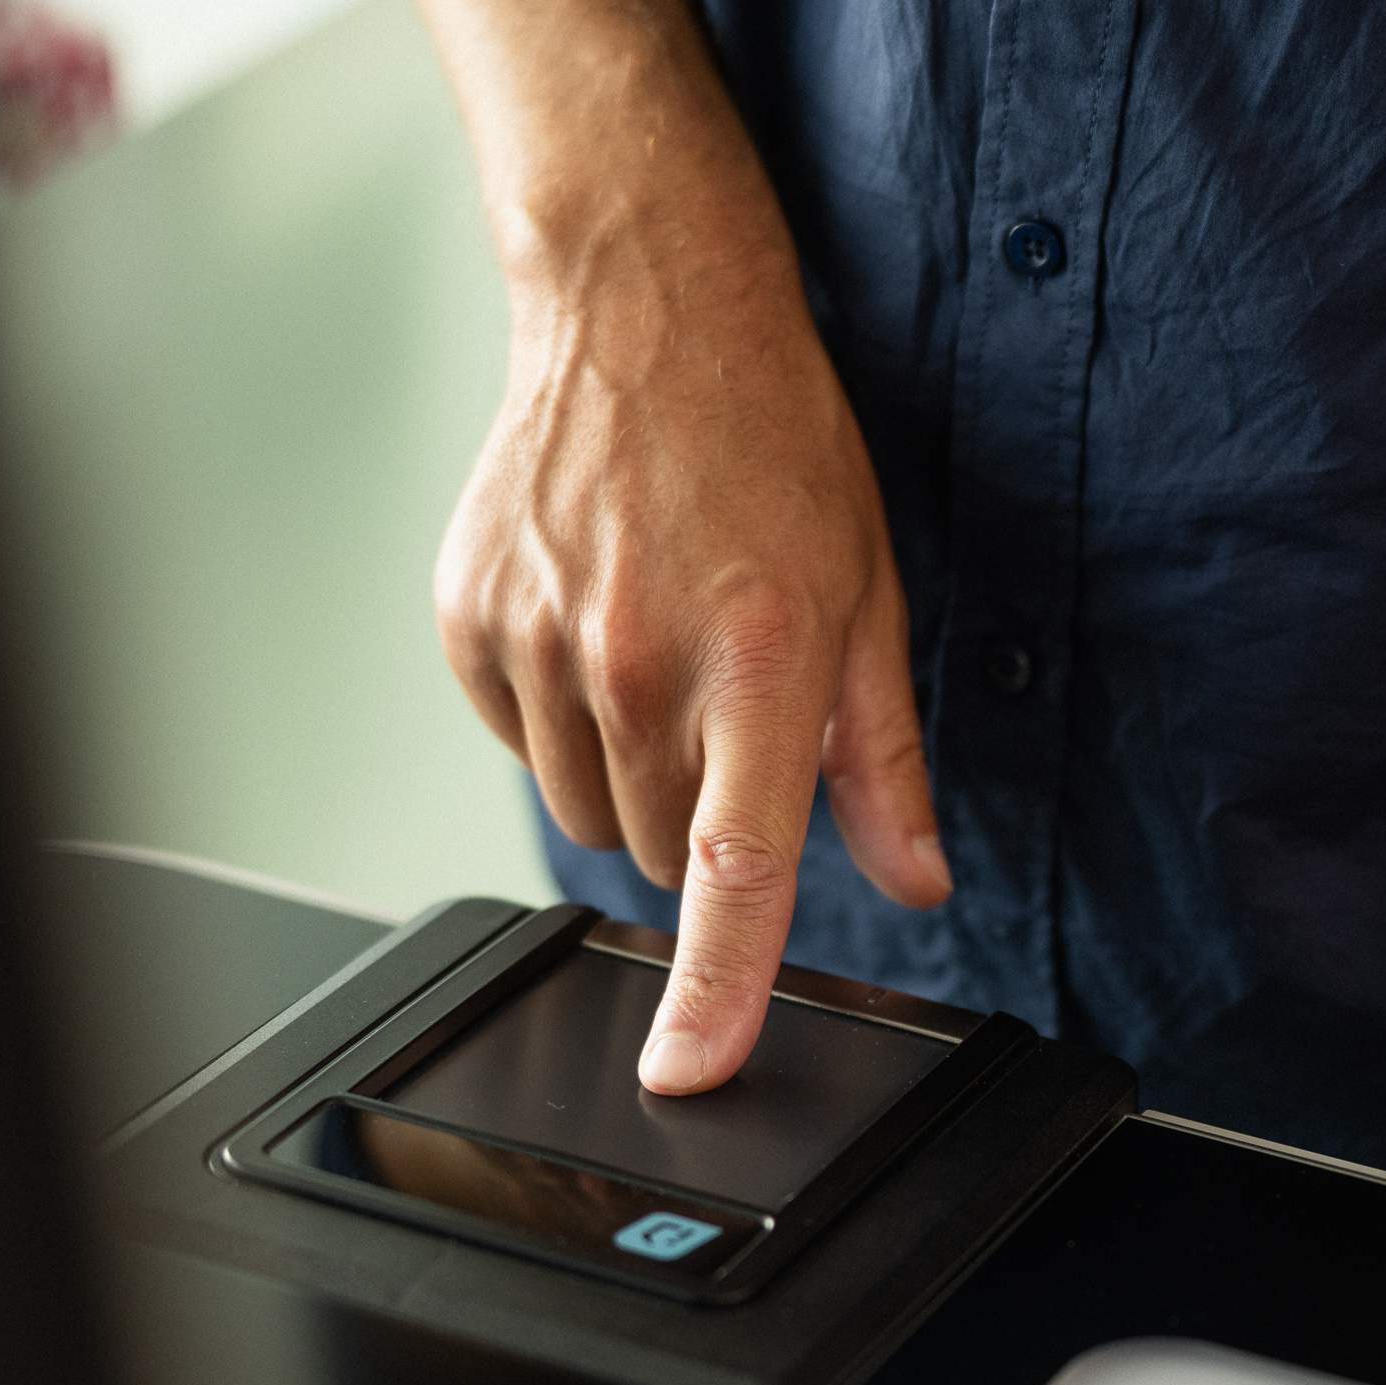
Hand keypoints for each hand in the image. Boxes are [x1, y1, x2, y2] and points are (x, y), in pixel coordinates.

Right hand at [441, 229, 949, 1093]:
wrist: (644, 311)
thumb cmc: (774, 446)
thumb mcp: (870, 596)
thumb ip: (885, 759)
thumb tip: (916, 879)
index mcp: (757, 662)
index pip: (734, 867)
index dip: (714, 989)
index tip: (688, 1072)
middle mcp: (637, 662)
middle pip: (665, 855)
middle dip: (706, 814)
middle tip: (730, 702)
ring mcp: (539, 643)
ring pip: (588, 812)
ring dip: (630, 770)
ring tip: (661, 648)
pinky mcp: (470, 625)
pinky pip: (520, 746)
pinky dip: (561, 716)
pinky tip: (598, 621)